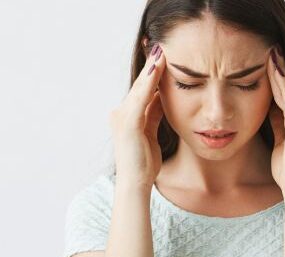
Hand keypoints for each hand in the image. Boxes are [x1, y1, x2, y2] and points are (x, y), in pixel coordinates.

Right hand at [109, 42, 165, 187]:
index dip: (153, 73)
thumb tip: (162, 98)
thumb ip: (154, 115)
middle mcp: (121, 113)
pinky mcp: (128, 123)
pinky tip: (157, 70)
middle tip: (161, 46)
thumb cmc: (144, 162)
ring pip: (140, 88)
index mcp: (128, 116)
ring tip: (161, 51)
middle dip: (151, 65)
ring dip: (151, 69)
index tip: (162, 57)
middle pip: (140, 85)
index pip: (143, 90)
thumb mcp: (151, 133)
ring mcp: (123, 117)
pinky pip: (141, 98)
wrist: (135, 182)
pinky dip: (149, 83)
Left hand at [266, 46, 284, 191]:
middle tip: (272, 50)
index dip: (280, 78)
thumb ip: (277, 123)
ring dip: (281, 71)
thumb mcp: (280, 141)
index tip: (271, 62)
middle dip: (281, 68)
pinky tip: (275, 71)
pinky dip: (282, 84)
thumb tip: (270, 108)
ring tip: (272, 54)